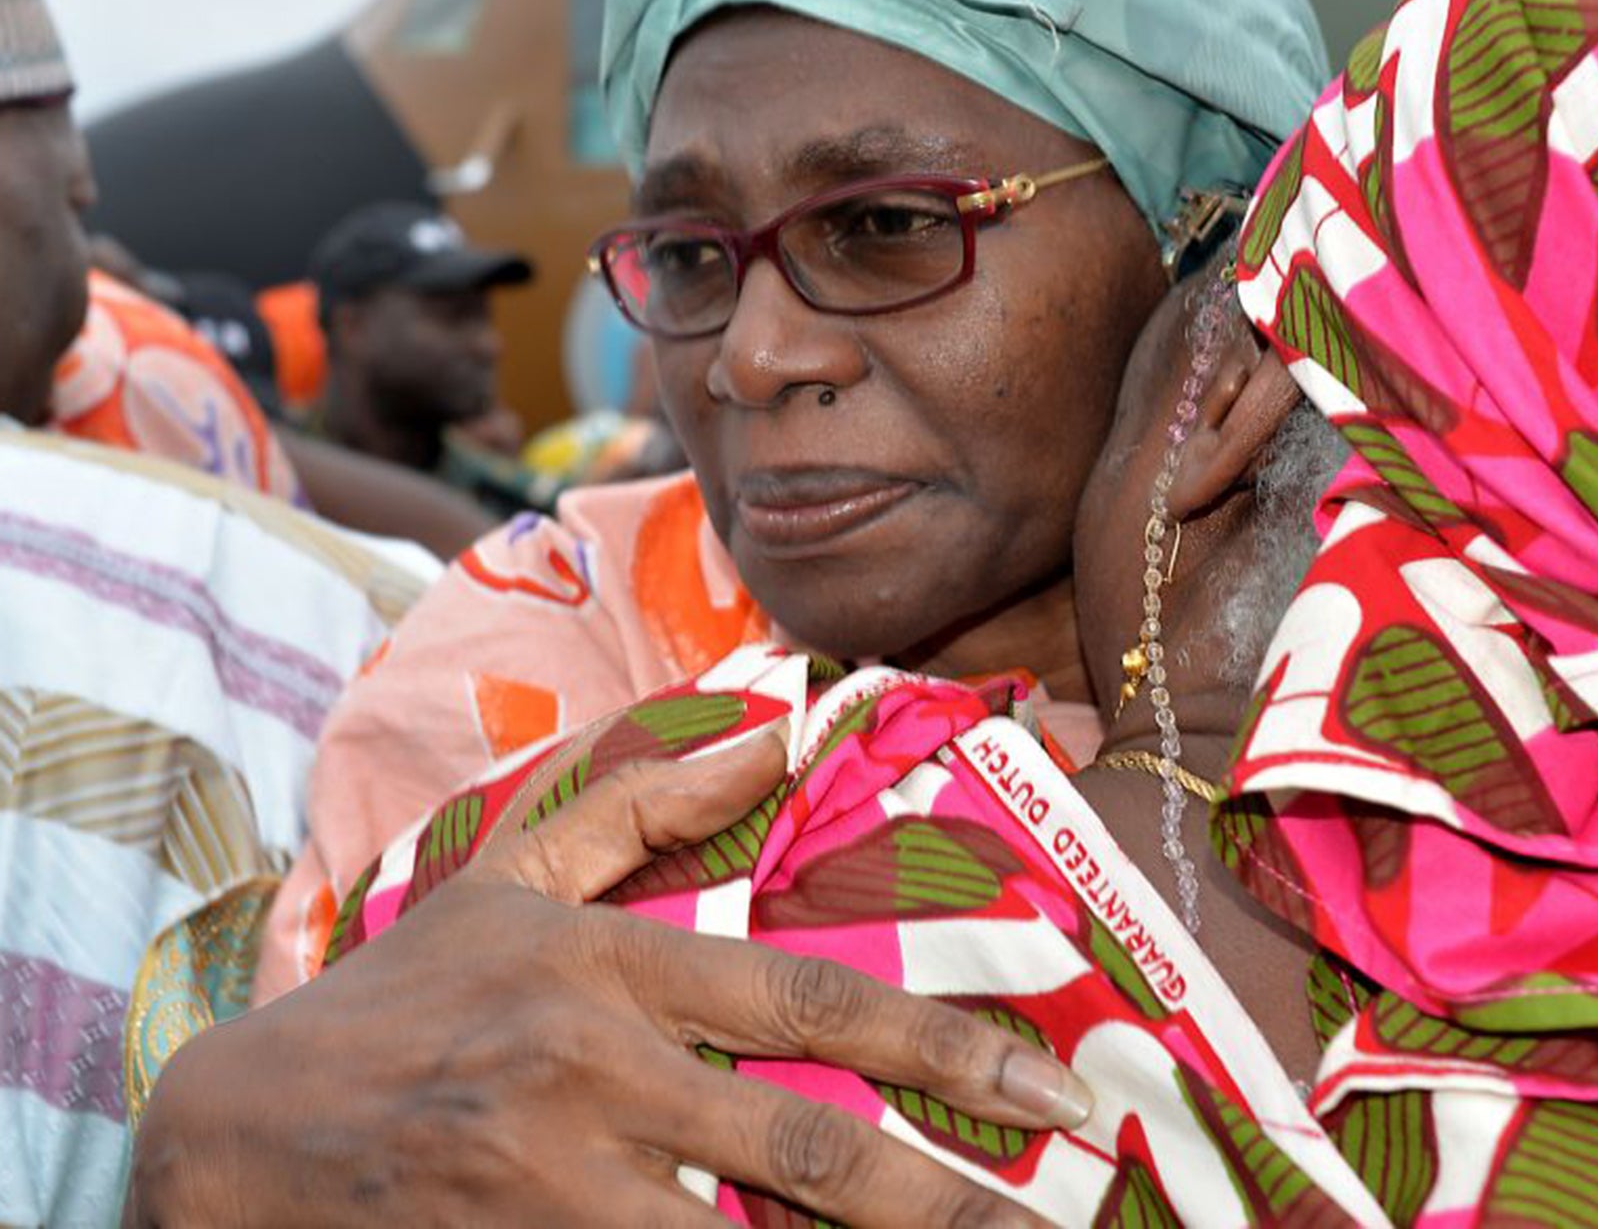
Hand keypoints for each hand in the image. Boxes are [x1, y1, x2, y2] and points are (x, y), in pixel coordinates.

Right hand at [126, 727, 1083, 1225]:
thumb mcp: (511, 874)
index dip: (945, 1050)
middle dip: (950, 1205)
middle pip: (808, 1155)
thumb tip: (779, 731)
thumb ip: (645, 803)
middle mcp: (592, 1079)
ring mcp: (549, 1193)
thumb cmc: (401, 998)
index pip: (808, 1005)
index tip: (1053, 1090)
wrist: (229, 1141)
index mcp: (608, 970)